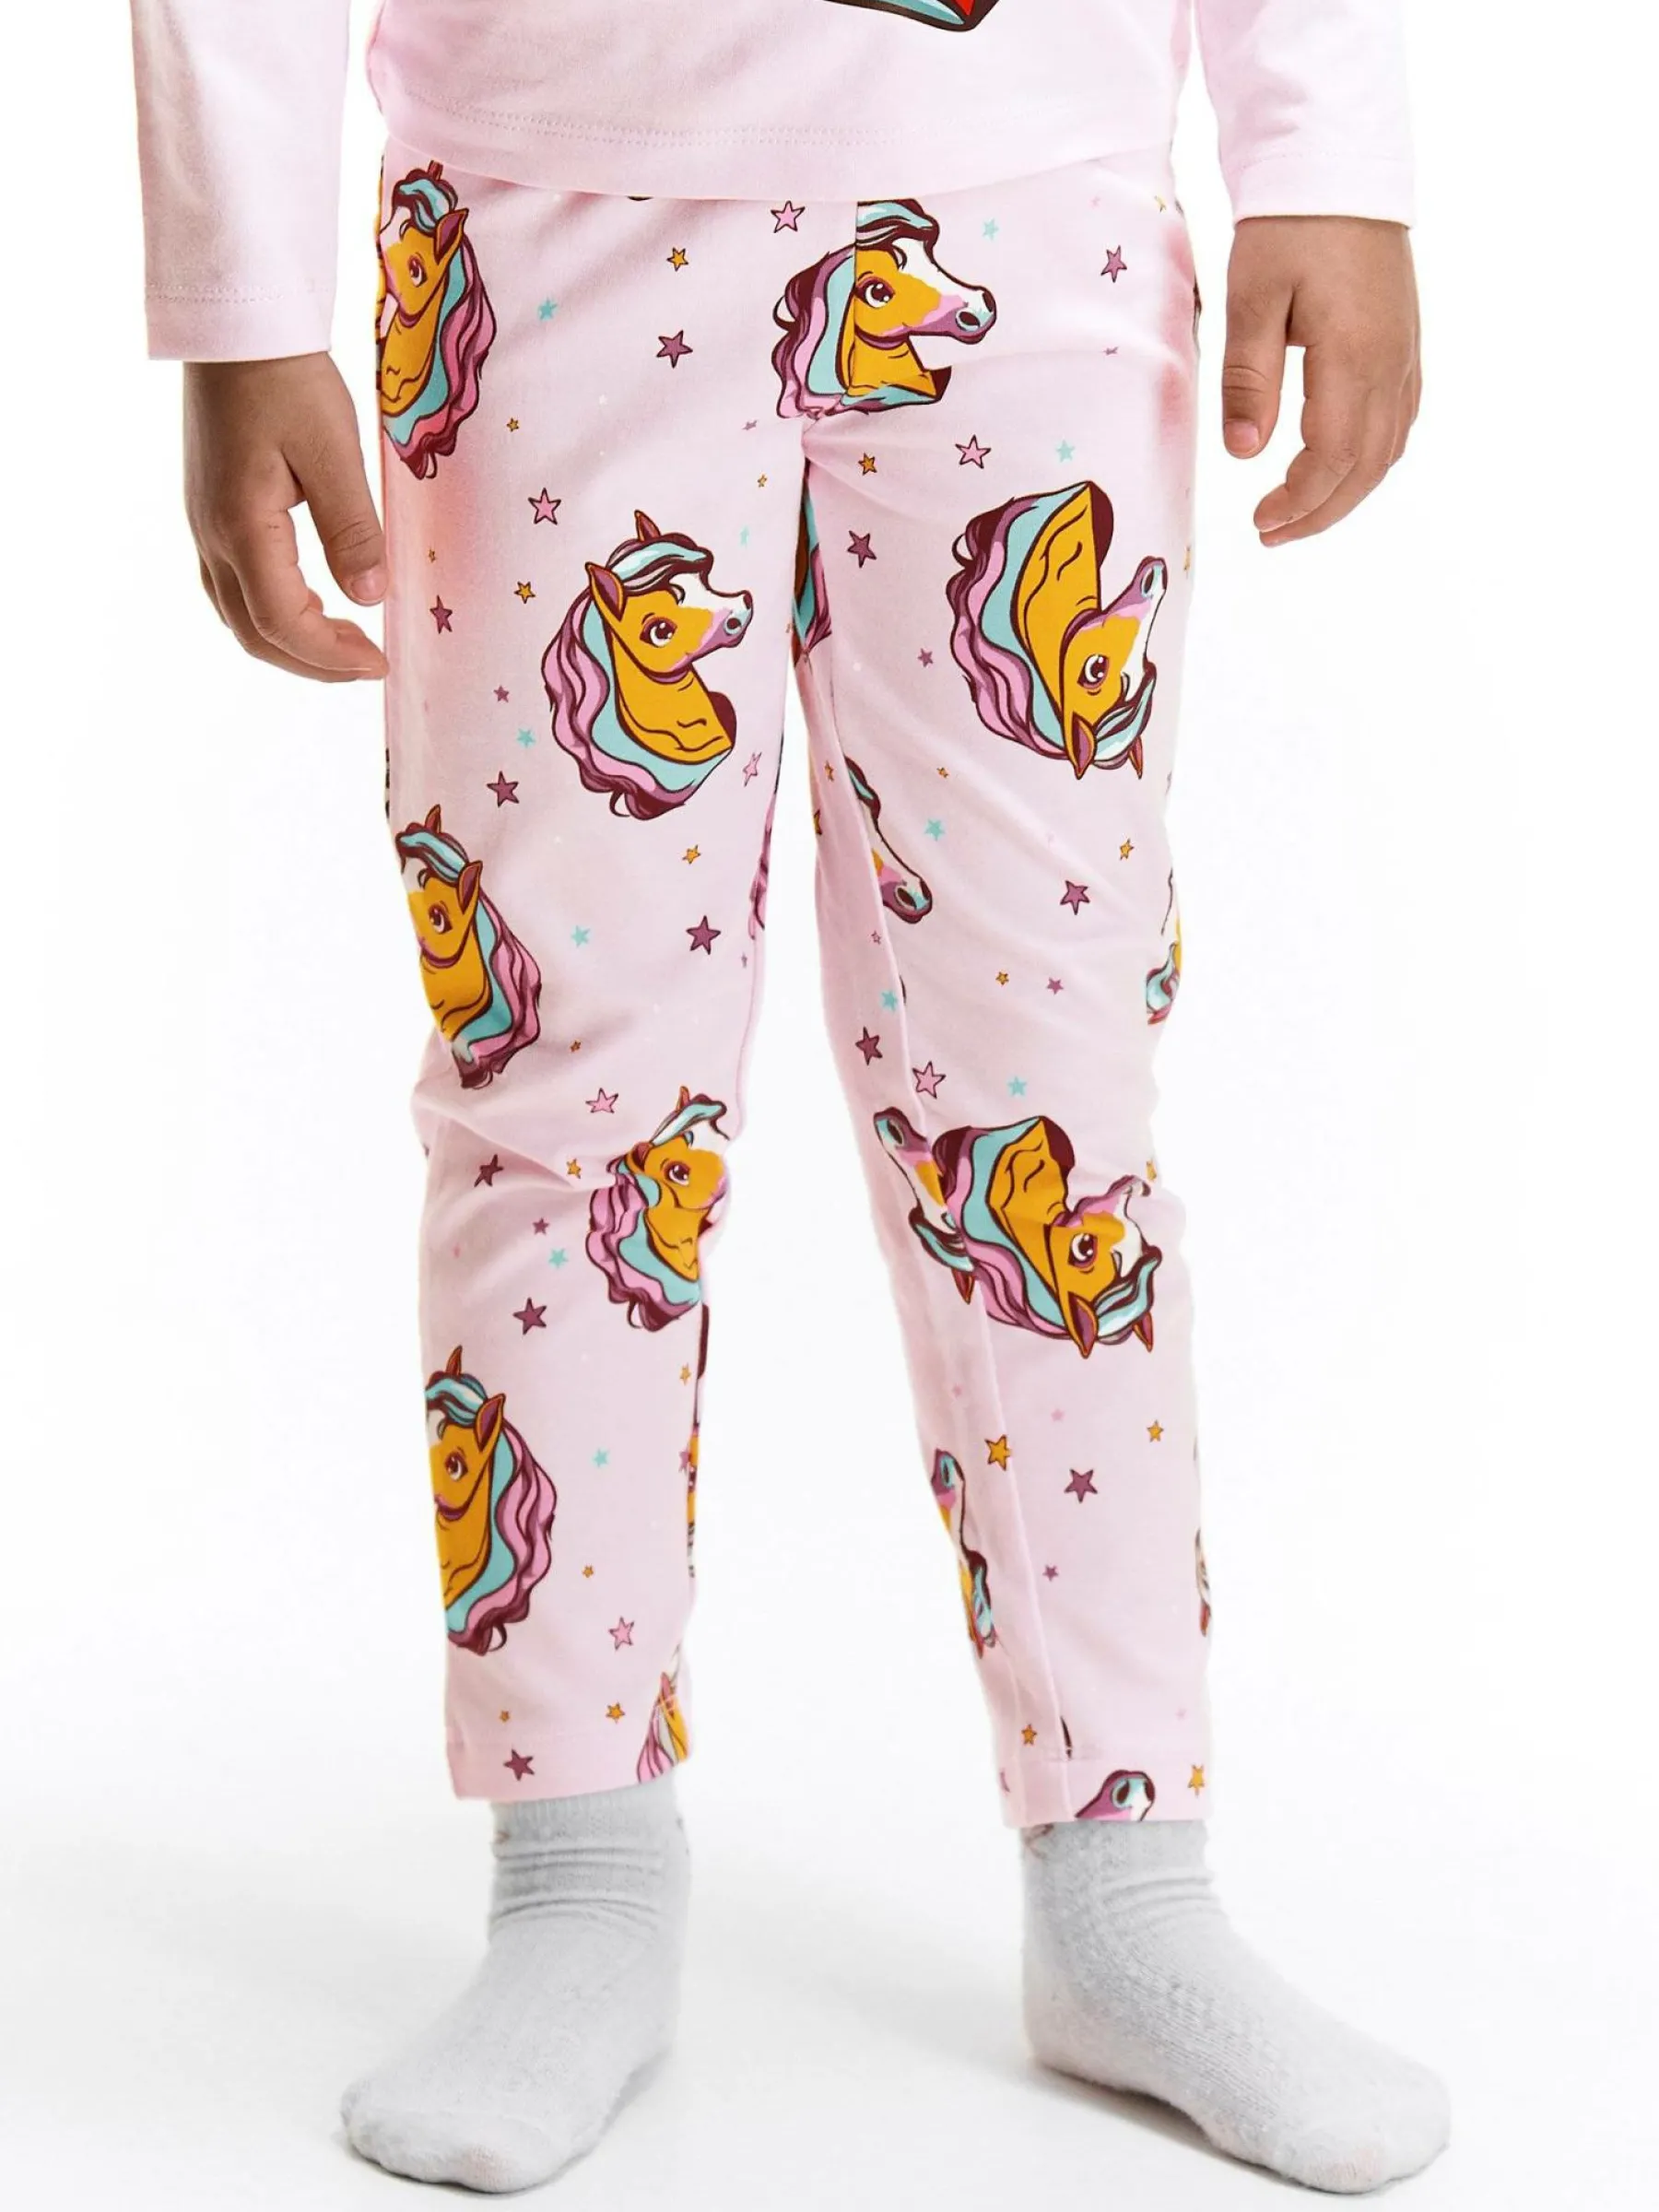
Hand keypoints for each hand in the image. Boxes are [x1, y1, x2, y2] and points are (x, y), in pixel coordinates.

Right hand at [184, 353, 386, 679]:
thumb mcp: (333, 451)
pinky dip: (274, 616)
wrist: (238, 327)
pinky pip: (234, 589)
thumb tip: (370, 598)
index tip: (380, 663)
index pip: (282, 623)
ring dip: (293, 644)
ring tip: (347, 644)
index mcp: (241, 526)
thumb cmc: (287, 378)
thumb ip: (352, 529)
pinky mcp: (211, 513)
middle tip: (369, 664)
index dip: (331, 655)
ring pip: (240, 616)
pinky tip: (313, 606)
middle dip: (314, 662)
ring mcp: (204, 526)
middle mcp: (212, 536)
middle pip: (255, 633)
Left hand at [1221, 216, 1420, 545]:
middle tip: (1271, 534)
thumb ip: (1249, 380)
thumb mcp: (1252, 299)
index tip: (1260, 520)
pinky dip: (1369, 458)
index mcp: (1354, 356)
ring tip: (1298, 512)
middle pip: (1366, 467)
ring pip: (1388, 449)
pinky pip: (1399, 421)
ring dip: (1347, 491)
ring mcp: (1405, 354)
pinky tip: (1339, 467)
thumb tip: (1245, 453)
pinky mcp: (1405, 343)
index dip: (1299, 501)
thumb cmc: (1290, 226)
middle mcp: (1392, 363)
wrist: (1339, 166)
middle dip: (1321, 512)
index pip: (1333, 457)